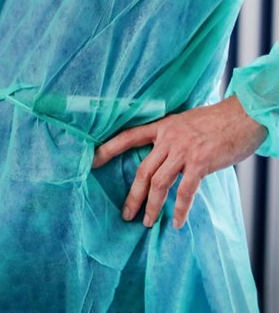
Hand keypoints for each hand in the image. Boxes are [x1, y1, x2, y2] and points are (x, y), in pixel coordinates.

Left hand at [92, 96, 265, 228]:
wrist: (243, 115)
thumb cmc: (218, 120)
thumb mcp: (187, 122)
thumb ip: (172, 137)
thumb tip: (165, 156)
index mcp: (162, 126)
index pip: (127, 136)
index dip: (108, 149)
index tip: (92, 161)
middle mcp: (168, 138)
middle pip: (142, 170)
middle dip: (132, 195)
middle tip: (125, 214)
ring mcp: (183, 151)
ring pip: (159, 183)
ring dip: (152, 206)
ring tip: (146, 222)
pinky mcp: (201, 163)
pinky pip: (185, 190)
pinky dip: (179, 208)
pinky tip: (176, 222)